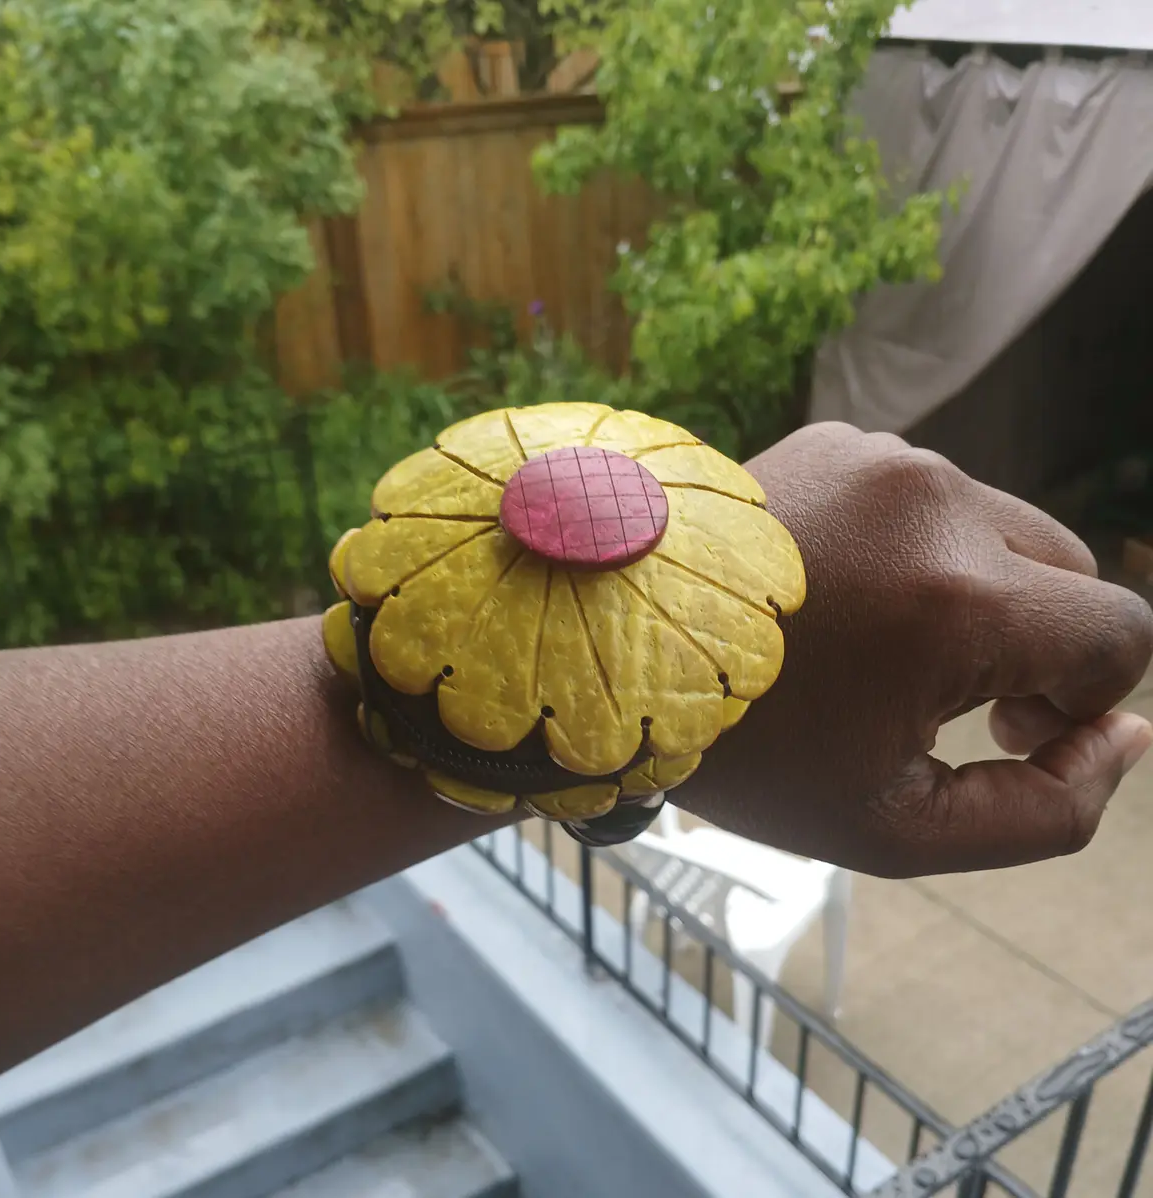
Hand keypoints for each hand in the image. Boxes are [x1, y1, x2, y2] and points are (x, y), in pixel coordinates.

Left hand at [684, 422, 1152, 875]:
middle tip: (949, 699)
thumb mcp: (896, 828)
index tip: (1008, 730)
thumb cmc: (746, 750)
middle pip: (1069, 574)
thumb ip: (1045, 809)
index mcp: (959, 599)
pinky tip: (841, 593)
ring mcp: (884, 456)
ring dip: (973, 591)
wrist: (609, 650)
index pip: (1121, 633)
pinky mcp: (841, 440)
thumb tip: (1126, 736)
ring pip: (1002, 530)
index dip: (1084, 698)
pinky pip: (930, 497)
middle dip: (1036, 644)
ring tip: (879, 645)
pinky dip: (915, 546)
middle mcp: (935, 502)